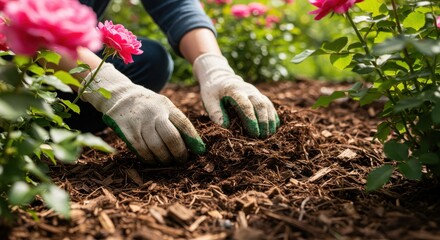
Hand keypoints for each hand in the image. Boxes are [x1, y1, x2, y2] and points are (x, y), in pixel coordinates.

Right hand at [81, 63, 204, 164]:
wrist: (122, 97)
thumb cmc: (150, 107)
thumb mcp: (165, 107)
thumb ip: (179, 122)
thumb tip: (196, 145)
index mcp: (167, 106)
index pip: (184, 124)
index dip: (193, 140)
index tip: (199, 151)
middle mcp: (154, 114)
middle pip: (171, 138)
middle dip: (179, 153)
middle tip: (181, 160)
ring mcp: (141, 123)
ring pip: (157, 148)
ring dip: (165, 159)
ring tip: (168, 161)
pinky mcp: (129, 132)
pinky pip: (142, 151)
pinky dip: (150, 159)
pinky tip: (154, 160)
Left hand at [193, 53, 279, 137]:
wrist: (221, 78)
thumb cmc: (213, 92)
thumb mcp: (209, 100)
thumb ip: (215, 113)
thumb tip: (225, 127)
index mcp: (235, 91)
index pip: (245, 105)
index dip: (251, 119)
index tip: (254, 133)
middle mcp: (248, 90)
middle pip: (260, 105)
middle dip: (263, 122)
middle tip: (262, 137)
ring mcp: (256, 92)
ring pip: (267, 105)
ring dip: (270, 120)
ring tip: (269, 135)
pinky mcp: (260, 96)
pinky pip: (270, 105)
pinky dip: (273, 116)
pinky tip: (274, 128)